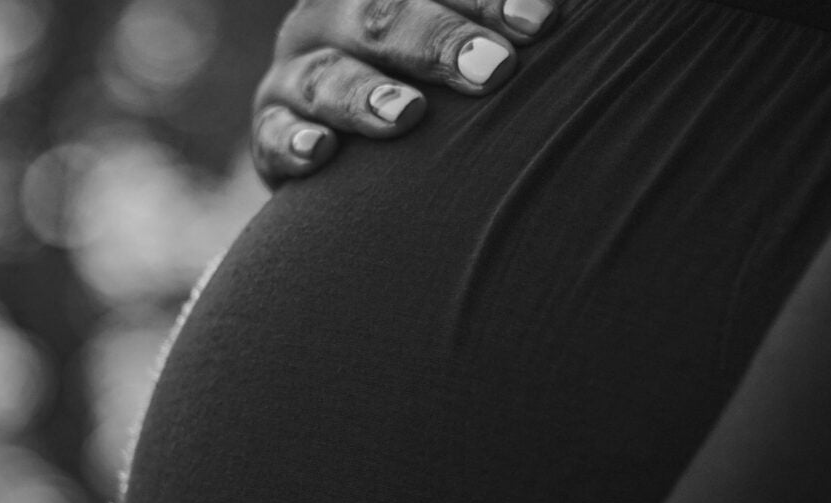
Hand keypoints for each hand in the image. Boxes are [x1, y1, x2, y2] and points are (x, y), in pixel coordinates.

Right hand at [252, 0, 558, 186]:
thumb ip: (490, 29)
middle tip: (493, 70)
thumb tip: (562, 16)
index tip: (541, 23)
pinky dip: (294, 144)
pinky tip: (323, 154)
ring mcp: (294, 76)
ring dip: (367, 95)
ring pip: (327, 76)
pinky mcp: (269, 133)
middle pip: (378, 16)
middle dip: (436, 41)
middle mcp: (329, 18)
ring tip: (409, 115)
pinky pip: (274, 135)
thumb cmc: (426, 88)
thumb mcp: (453, 52)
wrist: (349, 158)